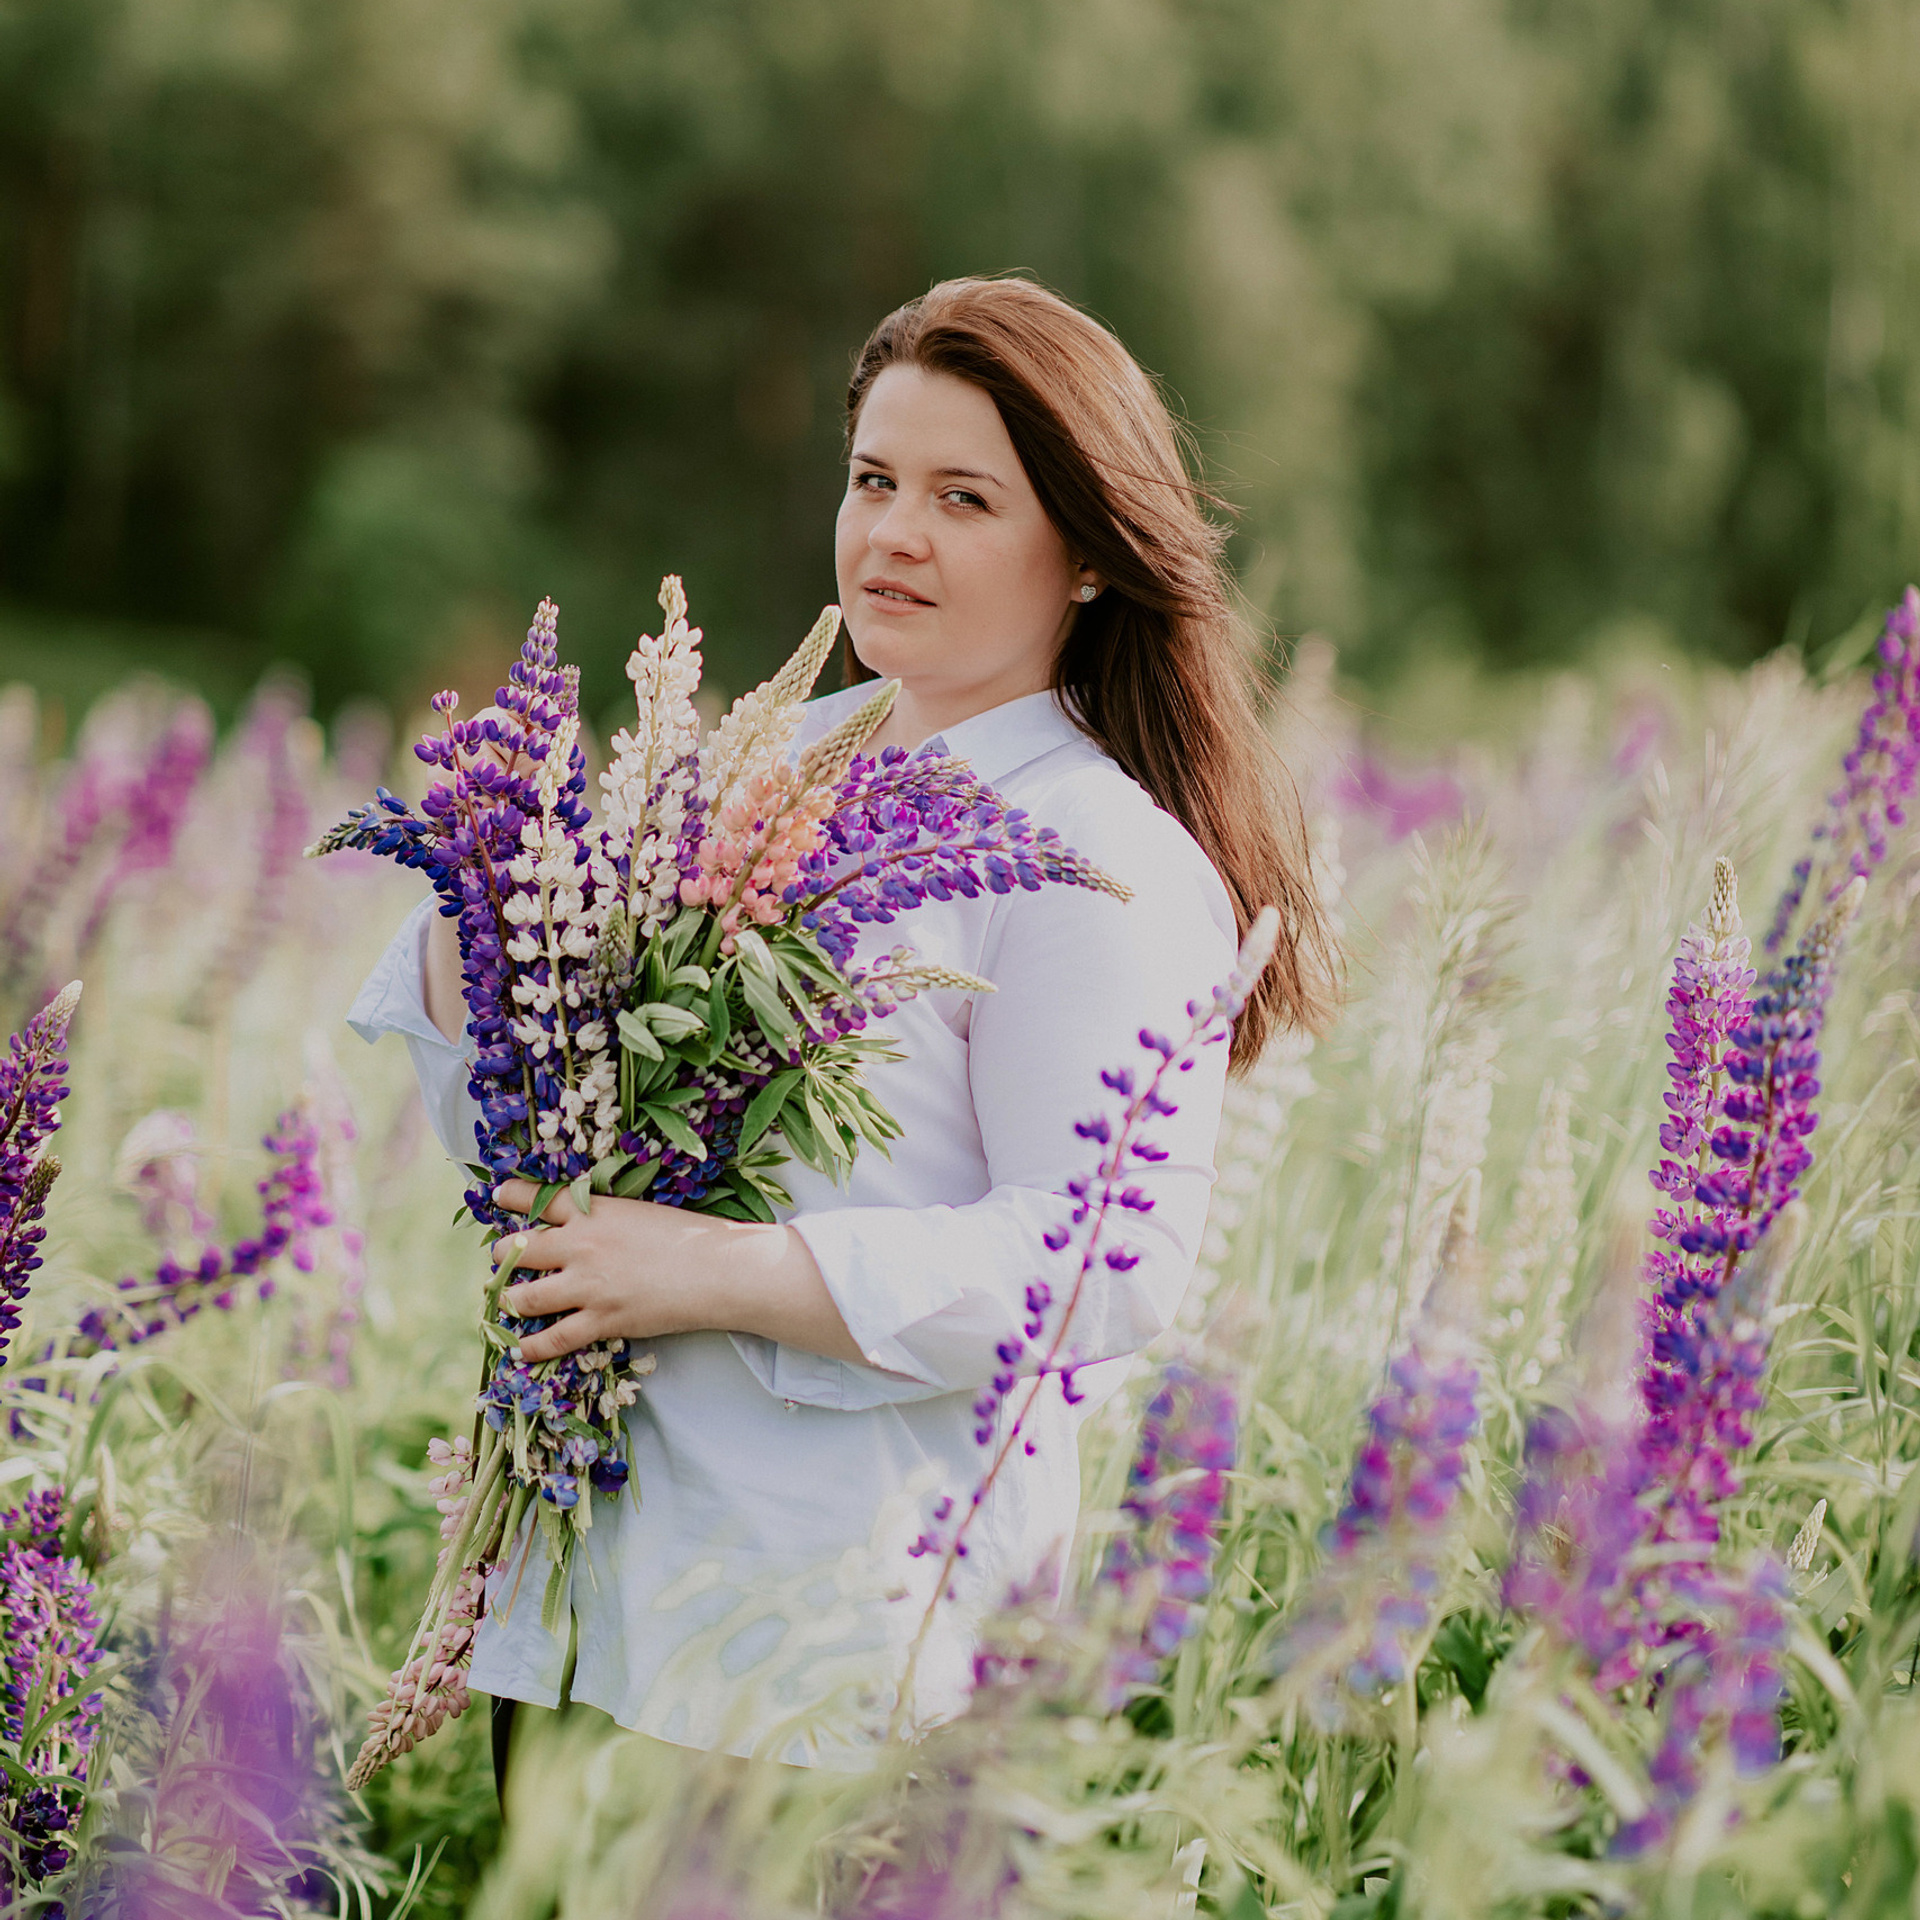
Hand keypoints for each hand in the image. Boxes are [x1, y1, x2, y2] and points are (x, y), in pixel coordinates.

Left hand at [488, 1177, 868, 1368]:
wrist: (719, 1270)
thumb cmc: (689, 1235)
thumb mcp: (640, 1211)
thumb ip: (604, 1217)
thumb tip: (580, 1227)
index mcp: (593, 1210)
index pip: (536, 1197)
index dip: (509, 1196)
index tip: (498, 1197)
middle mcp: (581, 1245)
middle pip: (516, 1248)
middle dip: (503, 1255)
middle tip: (504, 1261)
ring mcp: (588, 1286)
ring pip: (523, 1297)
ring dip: (510, 1300)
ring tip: (510, 1301)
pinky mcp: (601, 1320)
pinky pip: (552, 1339)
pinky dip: (530, 1347)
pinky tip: (520, 1349)